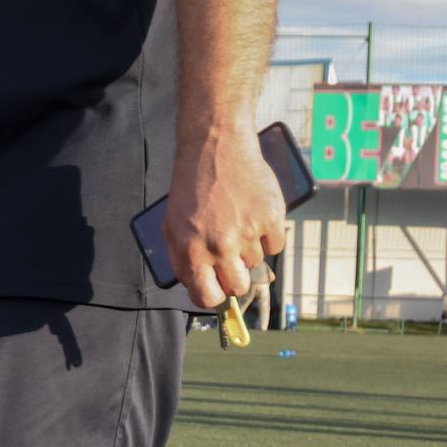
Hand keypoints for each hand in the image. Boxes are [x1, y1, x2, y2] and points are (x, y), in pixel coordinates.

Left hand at [164, 128, 286, 311]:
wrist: (216, 148)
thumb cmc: (192, 187)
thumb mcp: (171, 225)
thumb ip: (180, 259)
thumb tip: (195, 285)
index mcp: (192, 251)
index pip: (206, 297)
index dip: (212, 296)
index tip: (216, 288)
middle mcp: (221, 246)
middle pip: (237, 287)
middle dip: (234, 277)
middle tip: (230, 257)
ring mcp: (248, 233)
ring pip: (256, 263)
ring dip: (248, 249)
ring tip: (237, 221)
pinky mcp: (271, 219)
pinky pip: (275, 245)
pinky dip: (268, 235)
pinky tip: (254, 215)